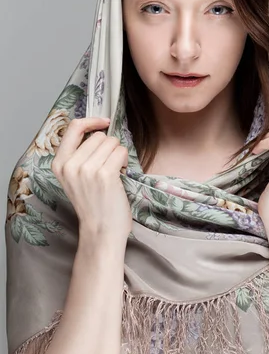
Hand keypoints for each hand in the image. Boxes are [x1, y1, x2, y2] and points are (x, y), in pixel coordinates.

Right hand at [51, 117, 131, 252]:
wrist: (101, 231)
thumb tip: (98, 129)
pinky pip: (121, 152)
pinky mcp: (105, 175)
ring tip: (112, 174)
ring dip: (117, 154)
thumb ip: (80, 155)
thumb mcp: (75, 177)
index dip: (92, 121)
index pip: (74, 127)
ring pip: (112, 142)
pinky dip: (124, 161)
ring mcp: (87, 170)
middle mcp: (70, 165)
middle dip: (108, 147)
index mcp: (59, 164)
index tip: (104, 123)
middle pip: (99, 136)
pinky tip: (119, 175)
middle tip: (108, 167)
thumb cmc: (93, 204)